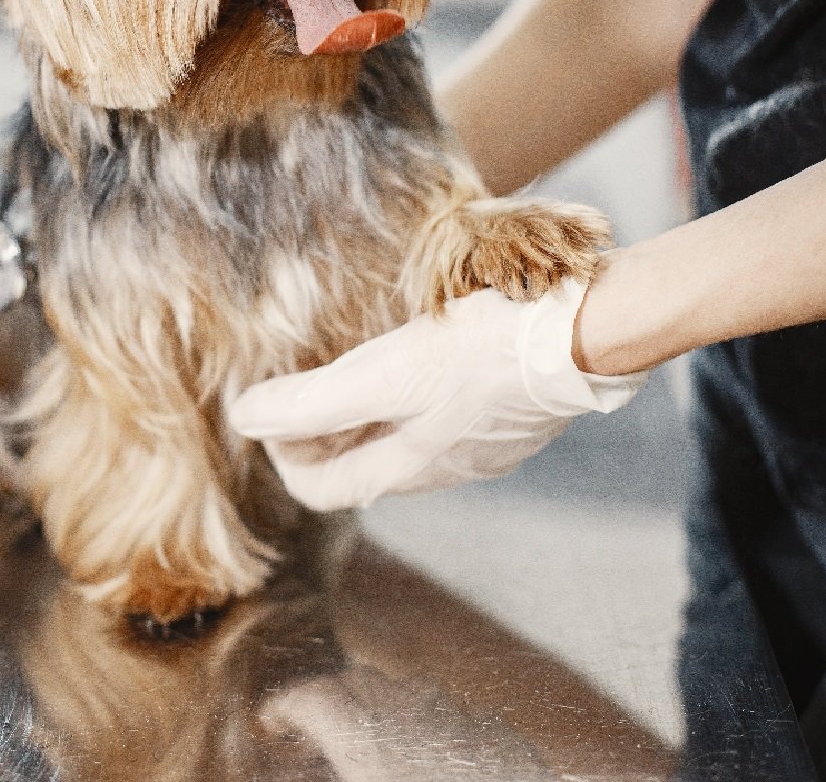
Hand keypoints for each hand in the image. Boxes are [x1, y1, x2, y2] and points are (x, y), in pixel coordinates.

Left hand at [226, 282, 647, 510]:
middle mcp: (442, 468)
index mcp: (407, 468)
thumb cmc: (483, 354)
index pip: (321, 491)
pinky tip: (416, 357)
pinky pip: (441, 417)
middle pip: (360, 466)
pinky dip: (410, 398)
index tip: (270, 411)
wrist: (581, 332)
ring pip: (402, 442)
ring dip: (366, 415)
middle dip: (320, 434)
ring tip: (350, 367)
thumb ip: (312, 402)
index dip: (283, 456)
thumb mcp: (385, 374)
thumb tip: (244, 419)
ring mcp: (480, 445)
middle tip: (299, 385)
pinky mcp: (507, 413)